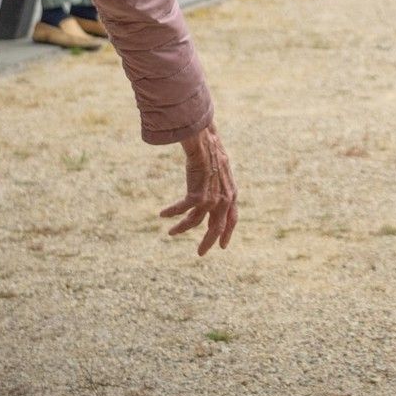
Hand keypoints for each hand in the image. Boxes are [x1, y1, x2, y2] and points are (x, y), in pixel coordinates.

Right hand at [161, 123, 237, 253]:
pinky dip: (171, 213)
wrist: (205, 142)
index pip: (232, 219)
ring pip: (194, 222)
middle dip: (207, 242)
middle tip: (200, 253)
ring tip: (171, 232)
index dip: (227, 234)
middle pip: (216, 228)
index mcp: (232, 194)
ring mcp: (211, 199)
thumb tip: (215, 194)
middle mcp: (224, 200)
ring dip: (181, 228)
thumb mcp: (222, 171)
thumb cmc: (212, 151)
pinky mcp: (197, 196)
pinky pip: (181, 211)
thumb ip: (220, 185)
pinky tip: (163, 214)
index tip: (222, 246)